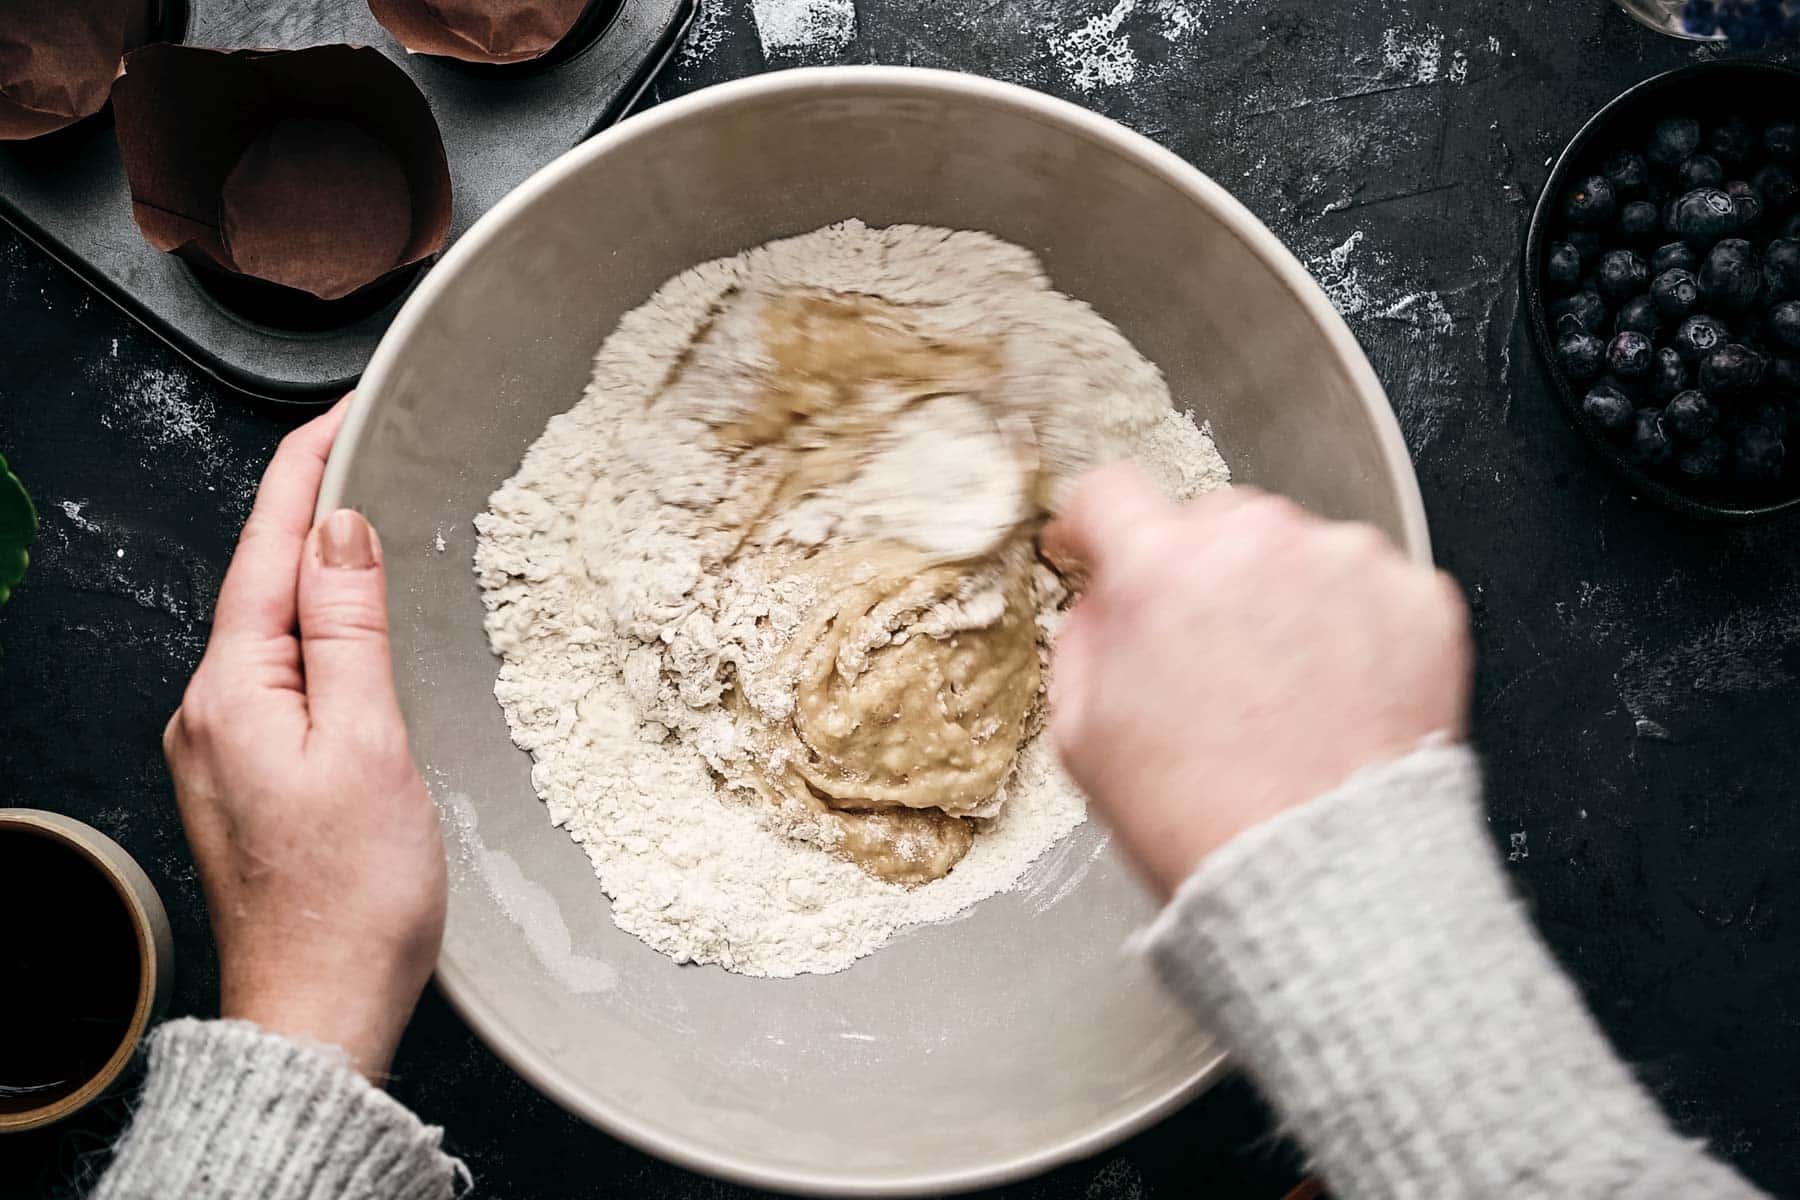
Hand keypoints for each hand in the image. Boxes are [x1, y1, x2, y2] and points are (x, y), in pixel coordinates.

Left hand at [163, 400, 442, 1081]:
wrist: (321, 1007)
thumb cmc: (354, 894)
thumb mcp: (369, 743)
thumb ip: (349, 628)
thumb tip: (338, 529)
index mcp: (233, 691)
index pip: (268, 545)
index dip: (307, 468)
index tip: (346, 411)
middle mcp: (208, 710)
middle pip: (258, 578)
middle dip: (308, 507)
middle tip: (367, 448)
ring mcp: (220, 747)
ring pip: (266, 628)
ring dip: (312, 568)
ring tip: (367, 522)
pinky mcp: (245, 777)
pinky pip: (274, 675)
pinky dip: (313, 632)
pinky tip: (349, 630)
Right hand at [1044, 465, 1470, 897]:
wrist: (1326, 876)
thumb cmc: (1204, 818)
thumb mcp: (1083, 736)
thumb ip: (1084, 638)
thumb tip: (1104, 600)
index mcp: (1160, 568)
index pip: (1110, 493)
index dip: (1099, 526)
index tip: (1104, 546)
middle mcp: (1255, 543)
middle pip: (1212, 520)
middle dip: (1202, 574)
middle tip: (1213, 657)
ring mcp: (1345, 564)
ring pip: (1297, 550)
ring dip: (1283, 596)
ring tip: (1285, 689)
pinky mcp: (1417, 597)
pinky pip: (1370, 586)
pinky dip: (1355, 626)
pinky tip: (1336, 692)